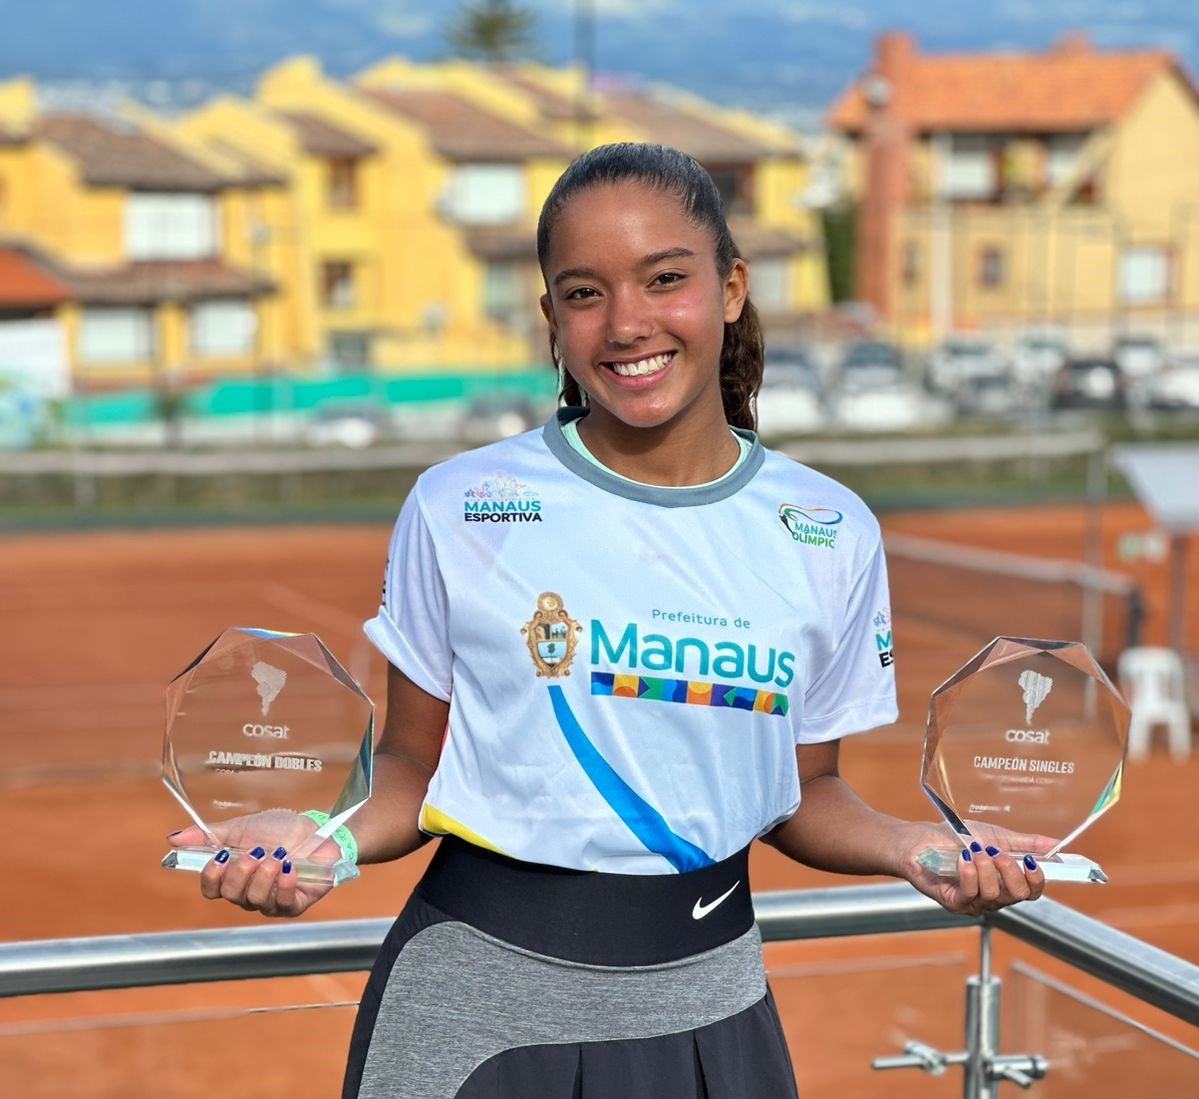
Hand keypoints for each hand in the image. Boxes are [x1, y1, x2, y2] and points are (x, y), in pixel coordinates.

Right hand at [167, 809, 337, 917]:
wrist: (319, 830)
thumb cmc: (280, 830)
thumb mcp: (242, 828)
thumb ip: (209, 835)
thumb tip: (173, 838)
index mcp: (234, 877)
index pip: (211, 890)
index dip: (211, 876)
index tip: (221, 855)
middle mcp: (249, 894)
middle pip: (231, 895)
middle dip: (241, 872)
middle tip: (257, 851)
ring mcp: (272, 902)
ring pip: (255, 900)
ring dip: (265, 875)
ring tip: (278, 855)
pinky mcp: (295, 905)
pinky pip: (282, 903)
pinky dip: (284, 884)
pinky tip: (289, 867)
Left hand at [900, 820, 1055, 916]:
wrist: (919, 840)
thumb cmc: (955, 838)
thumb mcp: (995, 836)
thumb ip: (1025, 843)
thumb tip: (1056, 843)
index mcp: (1005, 882)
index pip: (1032, 892)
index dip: (1037, 880)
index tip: (1032, 861)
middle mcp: (993, 897)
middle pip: (1017, 896)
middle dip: (1010, 872)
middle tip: (996, 852)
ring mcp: (974, 902)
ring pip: (994, 894)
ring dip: (986, 868)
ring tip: (974, 850)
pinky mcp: (954, 903)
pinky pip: (971, 894)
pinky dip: (970, 874)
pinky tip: (963, 858)